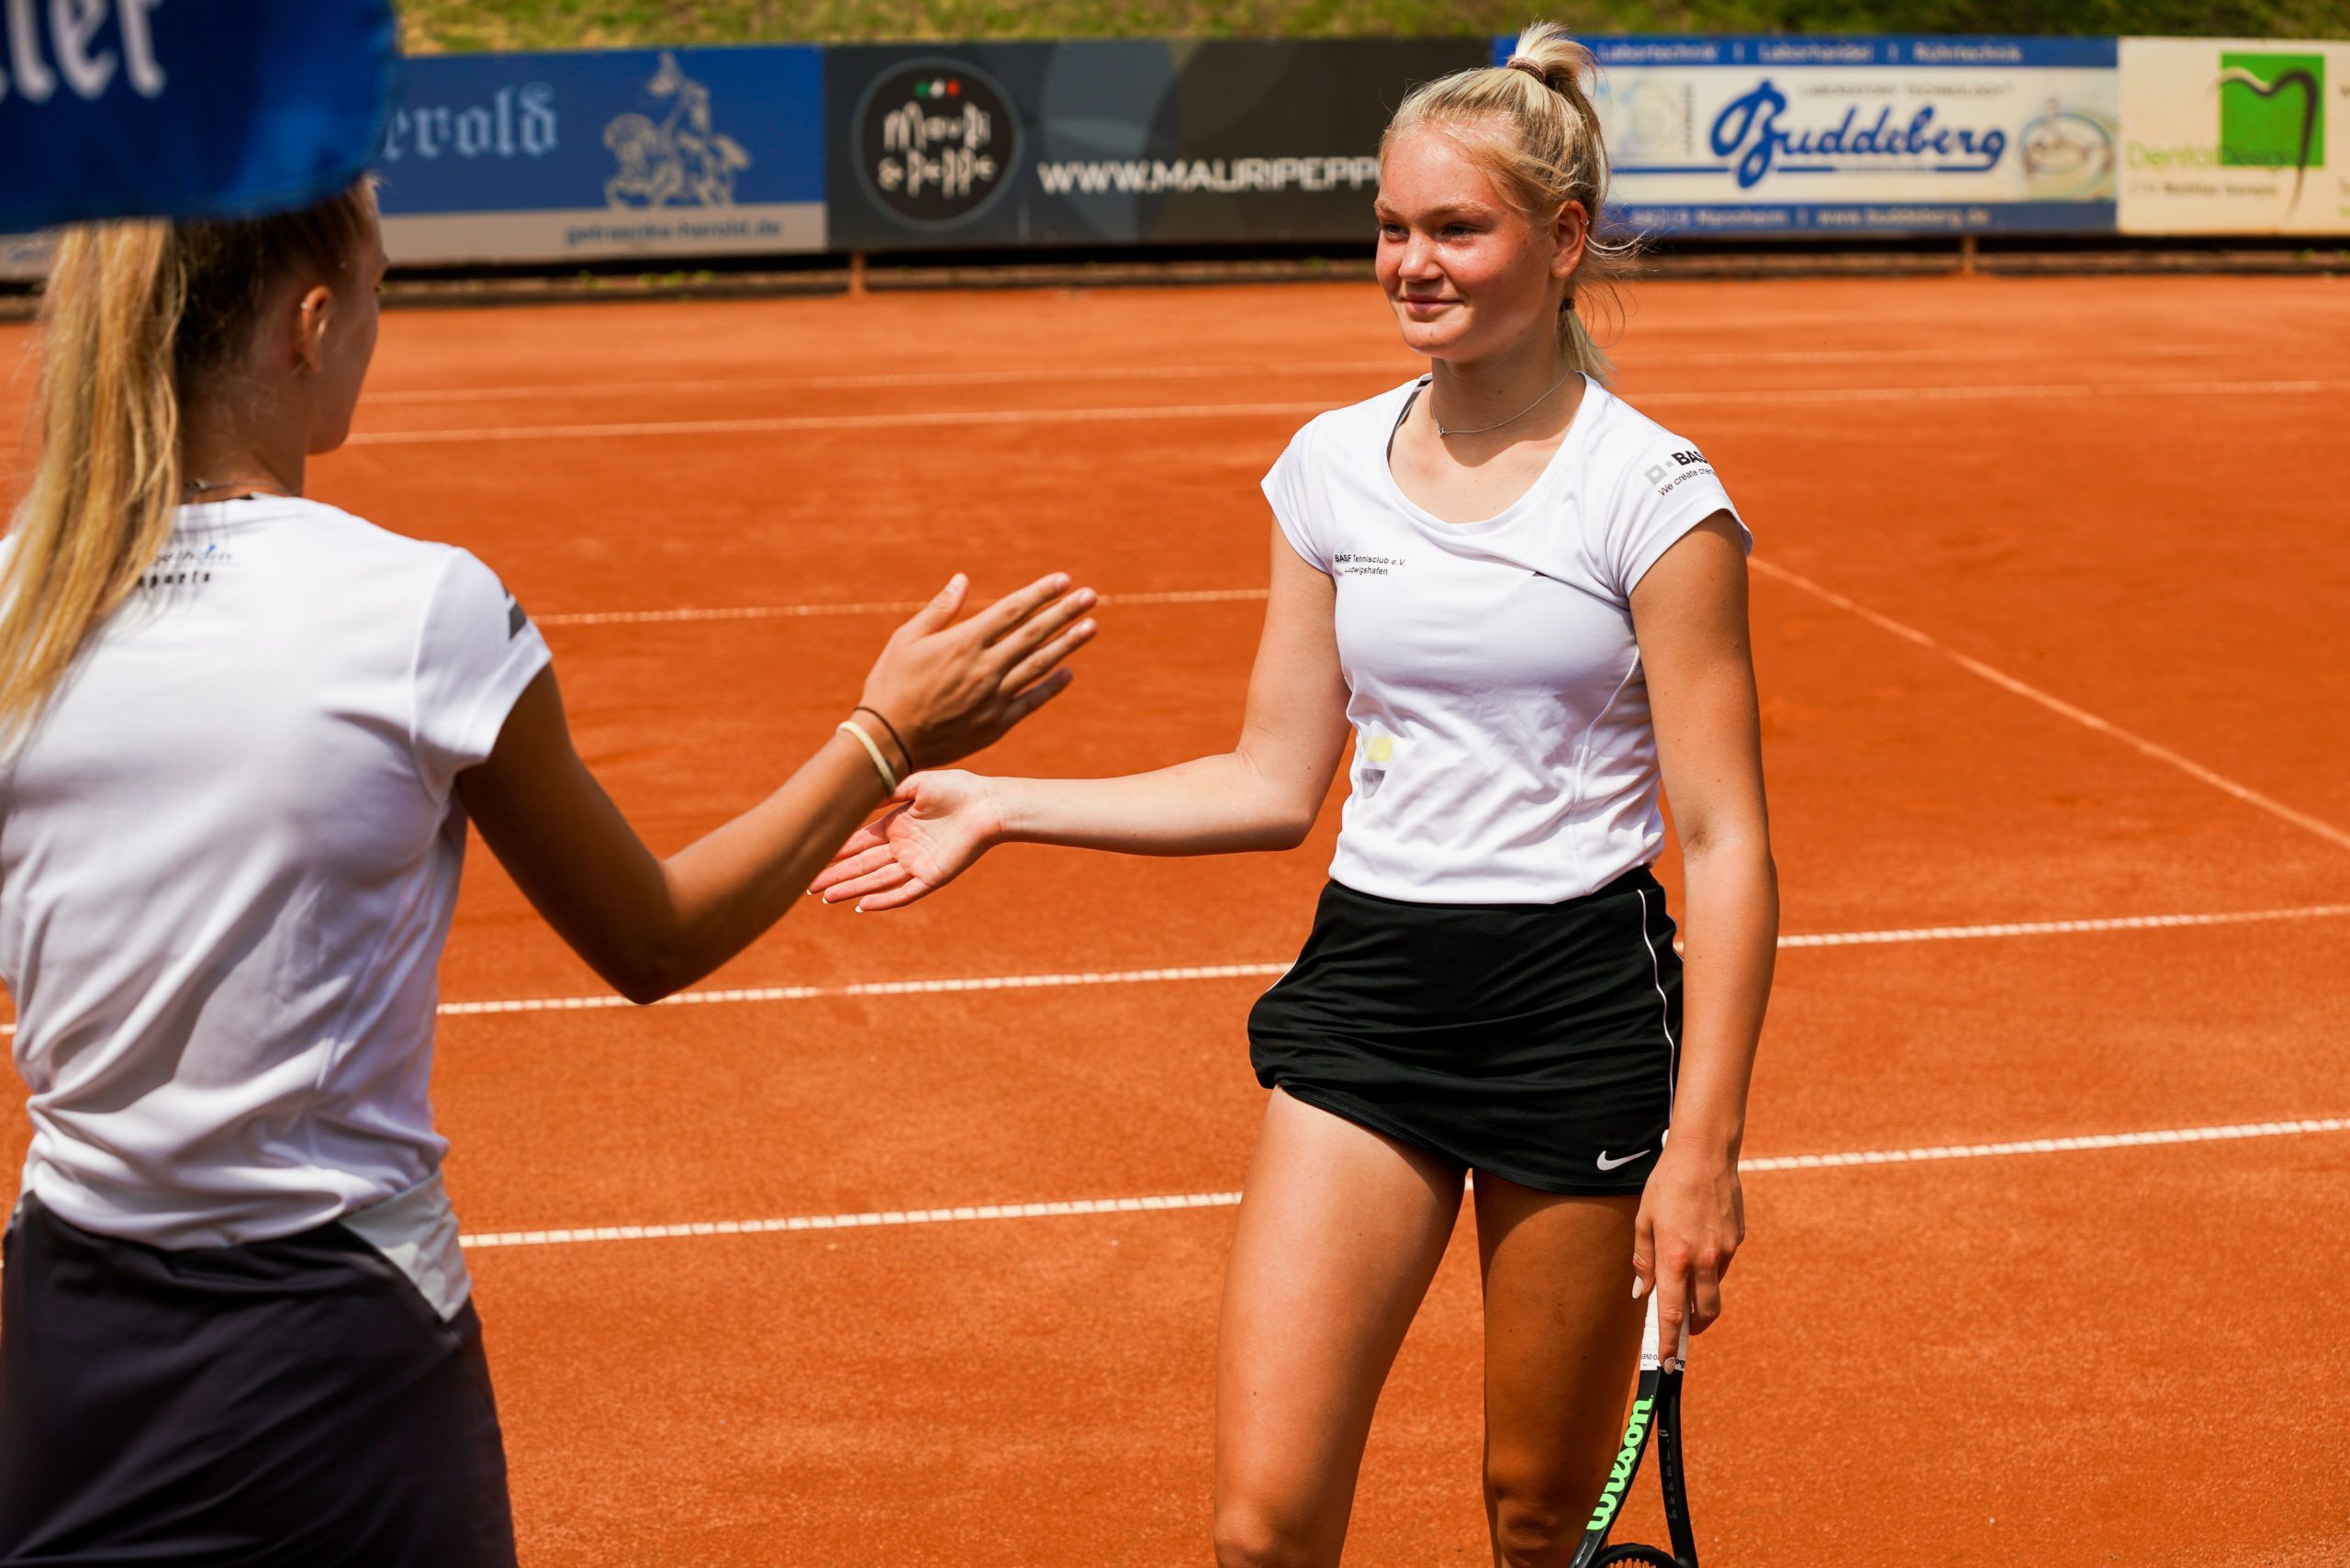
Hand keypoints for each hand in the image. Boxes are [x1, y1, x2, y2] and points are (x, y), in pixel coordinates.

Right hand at [809, 770, 1003, 911]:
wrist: (989, 804)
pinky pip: (904, 893)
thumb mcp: (917, 784)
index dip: (838, 850)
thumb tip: (859, 798)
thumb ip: (889, 792)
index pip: (860, 841)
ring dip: (852, 889)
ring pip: (877, 881)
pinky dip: (884, 900)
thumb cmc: (958, 790)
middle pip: (862, 865)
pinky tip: (862, 906)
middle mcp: (904, 847)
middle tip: (809, 885)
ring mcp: (917, 864)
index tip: (813, 855)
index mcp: (898, 826)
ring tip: (826, 898)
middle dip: (836, 875)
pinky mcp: (933, 877)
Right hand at [857, 574, 1096, 770]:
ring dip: (1067, 644)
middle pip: (1034, 633)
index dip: (1040, 594)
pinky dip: (1051, 686)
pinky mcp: (996, 723)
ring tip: (1091, 626)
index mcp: (963, 642)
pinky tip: (1068, 673)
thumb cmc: (891, 685)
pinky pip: (1031, 701)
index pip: (1012, 610)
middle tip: (1090, 596)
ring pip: (1039, 664)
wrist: (887, 742)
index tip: (1063, 580)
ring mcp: (994, 697)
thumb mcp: (907, 639)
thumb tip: (962, 579)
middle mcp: (985, 667)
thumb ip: (939, 610)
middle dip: (1065, 612)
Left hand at [1631, 1140, 1743, 1362]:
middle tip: (1682, 1331)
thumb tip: (1644, 1292)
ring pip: (1715, 1288)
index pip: (1673, 1314)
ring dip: (1701, 1294)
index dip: (1670, 1343)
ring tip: (1685, 1273)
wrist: (1705, 1154)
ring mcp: (1725, 1251)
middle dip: (1693, 1329)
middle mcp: (1703, 1260)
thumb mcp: (1644, 1220)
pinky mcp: (1737, 1239)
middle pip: (1705, 1314)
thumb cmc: (1667, 1184)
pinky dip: (1710, 1266)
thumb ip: (1643, 1259)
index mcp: (1674, 1258)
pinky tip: (1699, 1241)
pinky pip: (1723, 1264)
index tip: (1668, 1363)